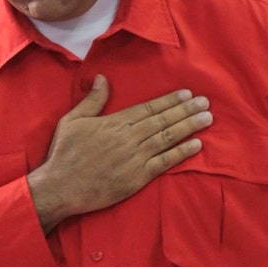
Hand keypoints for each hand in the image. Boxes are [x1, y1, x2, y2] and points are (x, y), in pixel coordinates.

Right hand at [27, 76, 209, 231]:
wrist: (60, 187)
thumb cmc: (64, 153)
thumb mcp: (72, 120)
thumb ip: (92, 100)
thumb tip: (102, 78)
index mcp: (114, 122)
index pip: (148, 108)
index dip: (169, 101)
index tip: (187, 94)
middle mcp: (128, 138)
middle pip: (163, 121)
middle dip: (186, 111)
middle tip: (205, 103)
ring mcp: (135, 158)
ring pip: (167, 138)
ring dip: (189, 127)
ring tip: (207, 119)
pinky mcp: (137, 178)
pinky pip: (164, 163)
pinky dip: (181, 153)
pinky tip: (196, 145)